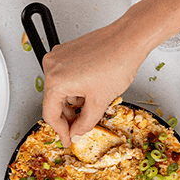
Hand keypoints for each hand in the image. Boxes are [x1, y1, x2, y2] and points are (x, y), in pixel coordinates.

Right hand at [42, 16, 146, 146]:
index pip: (50, 114)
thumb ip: (84, 124)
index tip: (68, 139)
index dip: (61, 131)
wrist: (129, 39)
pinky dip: (76, 88)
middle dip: (68, 116)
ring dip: (74, 102)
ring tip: (92, 103)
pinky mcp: (67, 51)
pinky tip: (91, 90)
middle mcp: (52, 66)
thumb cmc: (116, 62)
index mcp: (56, 80)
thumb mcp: (99, 102)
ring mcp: (59, 57)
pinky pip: (66, 77)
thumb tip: (76, 133)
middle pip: (54, 101)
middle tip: (79, 128)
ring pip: (61, 89)